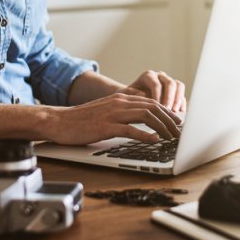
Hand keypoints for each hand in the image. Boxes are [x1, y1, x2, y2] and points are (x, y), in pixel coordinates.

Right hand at [45, 93, 182, 144]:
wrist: (59, 121)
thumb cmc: (81, 119)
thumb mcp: (106, 111)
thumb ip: (123, 111)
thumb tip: (141, 118)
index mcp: (121, 98)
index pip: (151, 102)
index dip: (166, 112)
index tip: (177, 122)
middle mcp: (119, 103)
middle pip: (153, 108)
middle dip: (169, 120)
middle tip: (179, 131)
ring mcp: (113, 114)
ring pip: (146, 116)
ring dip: (162, 127)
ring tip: (171, 138)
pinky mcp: (106, 126)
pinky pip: (130, 130)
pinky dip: (145, 135)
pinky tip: (154, 141)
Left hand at [118, 70, 186, 113]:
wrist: (132, 99)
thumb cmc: (127, 97)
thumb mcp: (125, 95)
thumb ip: (130, 94)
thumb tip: (142, 94)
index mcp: (148, 76)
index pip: (156, 84)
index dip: (158, 95)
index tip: (157, 107)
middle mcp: (160, 77)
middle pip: (169, 83)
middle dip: (170, 97)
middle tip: (168, 110)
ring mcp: (168, 83)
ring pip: (178, 86)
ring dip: (178, 99)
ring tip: (176, 111)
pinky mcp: (174, 91)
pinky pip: (181, 94)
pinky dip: (182, 103)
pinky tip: (180, 113)